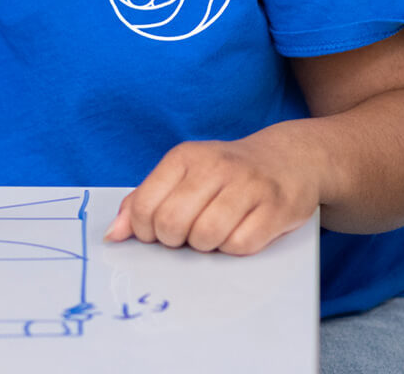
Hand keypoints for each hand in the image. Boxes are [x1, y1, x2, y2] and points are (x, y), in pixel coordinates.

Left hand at [103, 135, 321, 255]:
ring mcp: (248, 185)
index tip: (158, 232)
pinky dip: (234, 247)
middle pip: (172, 224)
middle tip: (188, 234)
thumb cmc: (226, 174)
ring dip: (206, 245)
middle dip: (175, 240)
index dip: (145, 232)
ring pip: (206, 236)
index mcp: (185, 156)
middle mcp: (216, 166)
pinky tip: (239, 231)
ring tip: (214, 231)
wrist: (289, 158)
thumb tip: (113, 235)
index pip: (144, 207)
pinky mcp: (275, 207)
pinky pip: (240, 245)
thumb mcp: (182, 175)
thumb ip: (143, 202)